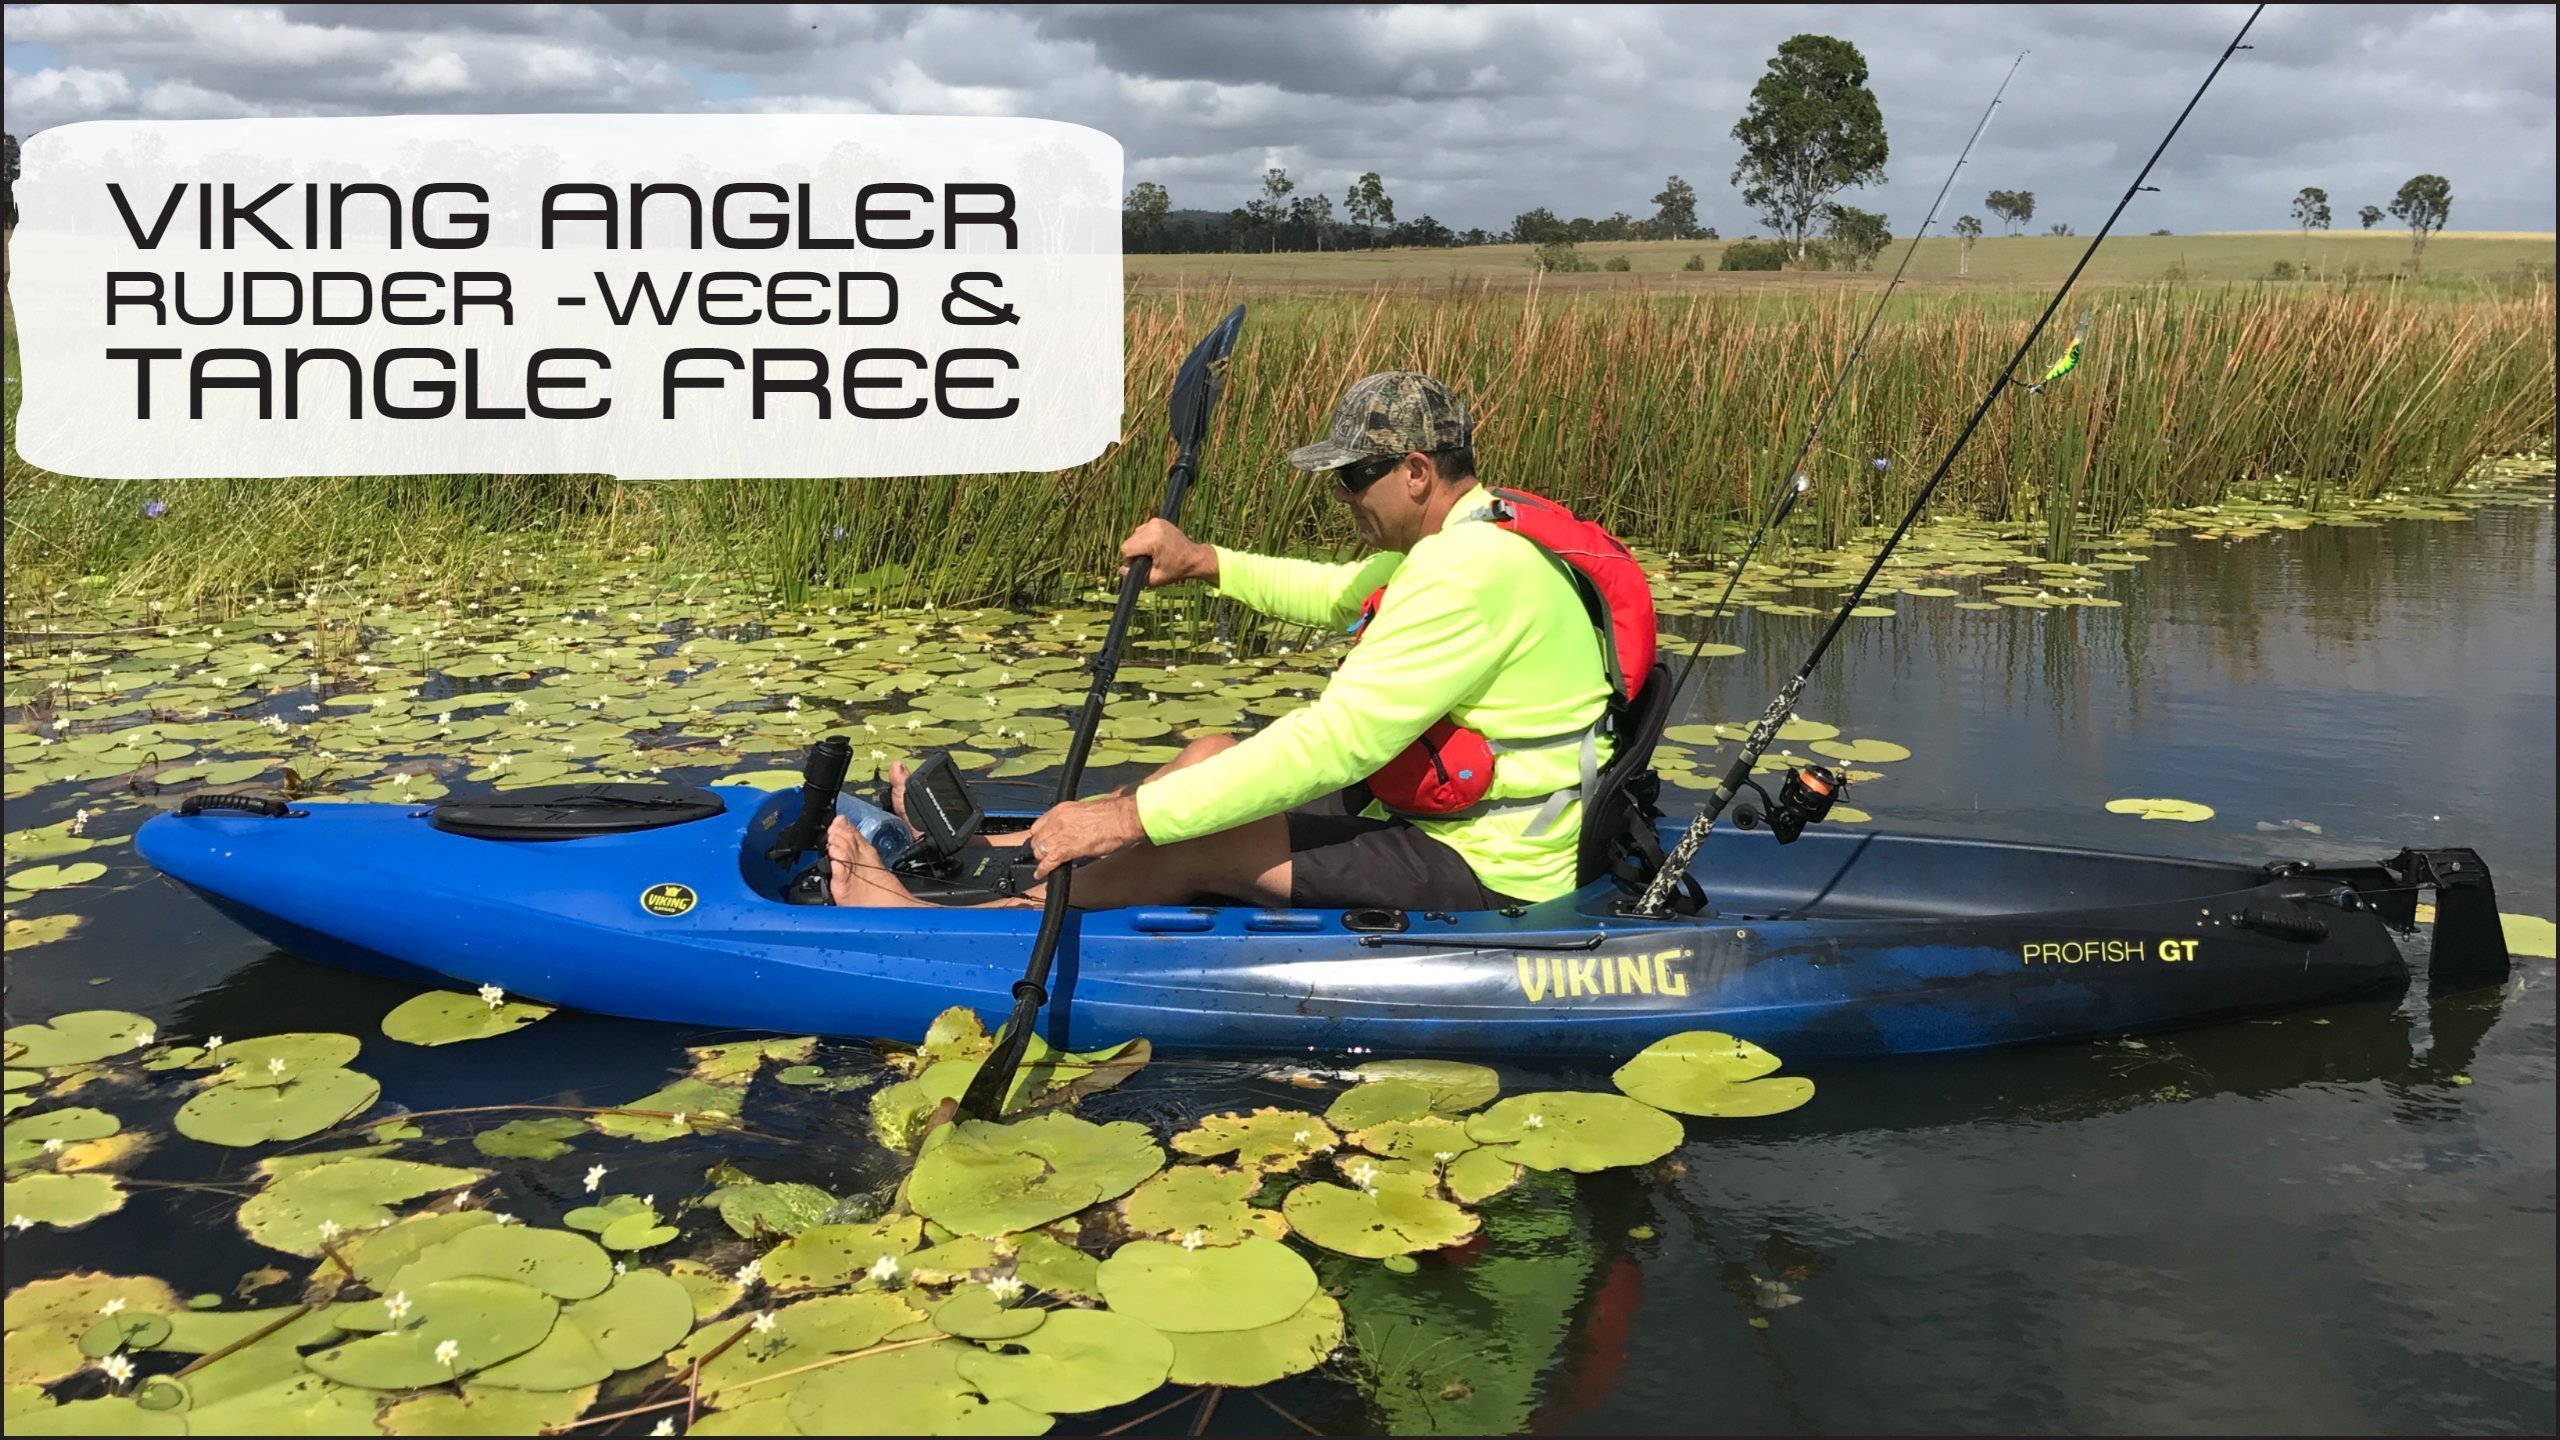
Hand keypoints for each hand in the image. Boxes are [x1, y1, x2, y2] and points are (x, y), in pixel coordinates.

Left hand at [1022, 792, 1146, 877]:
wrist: (1119, 819)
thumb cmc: (1111, 813)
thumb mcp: (1087, 809)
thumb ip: (1076, 817)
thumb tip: (1078, 823)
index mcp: (1061, 809)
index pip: (1038, 824)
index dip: (1040, 835)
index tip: (1043, 840)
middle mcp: (1057, 821)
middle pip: (1037, 839)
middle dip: (1039, 847)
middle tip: (1044, 854)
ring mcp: (1059, 835)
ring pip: (1040, 851)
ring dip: (1042, 859)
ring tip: (1044, 865)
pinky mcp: (1065, 850)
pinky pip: (1048, 862)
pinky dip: (1043, 870)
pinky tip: (1040, 874)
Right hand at [1121, 519, 1217, 586]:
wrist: (1194, 557)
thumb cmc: (1176, 570)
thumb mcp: (1155, 579)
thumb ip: (1135, 576)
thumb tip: (1121, 569)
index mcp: (1152, 540)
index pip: (1126, 549)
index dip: (1130, 561)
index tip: (1143, 566)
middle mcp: (1153, 527)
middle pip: (1129, 542)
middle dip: (1135, 553)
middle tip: (1150, 561)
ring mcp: (1155, 522)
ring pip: (1134, 536)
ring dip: (1139, 546)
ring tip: (1154, 554)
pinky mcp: (1157, 520)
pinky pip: (1141, 531)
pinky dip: (1144, 540)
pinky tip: (1156, 546)